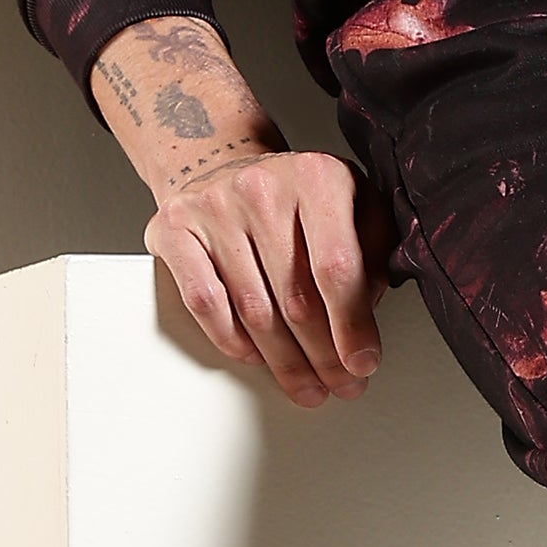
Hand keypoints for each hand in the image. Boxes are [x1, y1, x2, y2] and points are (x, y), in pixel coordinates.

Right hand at [146, 143, 383, 409]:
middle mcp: (262, 188)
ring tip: (305, 384)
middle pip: (296, 297)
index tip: (362, 361)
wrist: (219, 162)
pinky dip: (232, 340)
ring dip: (282, 360)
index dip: (352, 325)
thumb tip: (365, 312)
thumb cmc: (294, 194)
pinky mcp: (174, 230)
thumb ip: (372, 249)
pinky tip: (256, 358)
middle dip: (322, 355)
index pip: (337, 267)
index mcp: (317, 177)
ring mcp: (213, 208)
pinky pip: (205, 303)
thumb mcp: (353, 202)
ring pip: (253, 309)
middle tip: (339, 383)